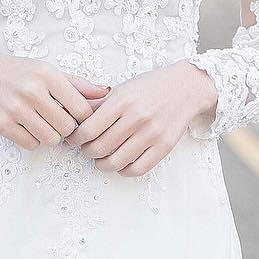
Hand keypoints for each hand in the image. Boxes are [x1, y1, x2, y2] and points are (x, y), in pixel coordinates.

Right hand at [0, 47, 110, 150]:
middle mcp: (33, 91)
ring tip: (44, 124)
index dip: (84, 119)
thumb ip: (77, 83)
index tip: (78, 118)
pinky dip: (33, 139)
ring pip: (51, 139)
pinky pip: (31, 144)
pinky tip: (27, 126)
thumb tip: (106, 93)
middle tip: (59, 122)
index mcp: (48, 75)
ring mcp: (16, 109)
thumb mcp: (46, 69)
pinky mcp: (2, 125)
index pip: (82, 109)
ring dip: (51, 136)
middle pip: (68, 128)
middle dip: (67, 130)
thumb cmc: (15, 71)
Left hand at [63, 61, 216, 176]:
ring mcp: (152, 133)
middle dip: (87, 152)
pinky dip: (124, 171)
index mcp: (123, 100)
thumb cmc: (150, 87)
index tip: (74, 140)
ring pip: (116, 162)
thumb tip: (72, 119)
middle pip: (100, 148)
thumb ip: (98, 104)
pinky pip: (138, 169)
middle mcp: (137, 117)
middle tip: (85, 149)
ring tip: (100, 158)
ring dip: (102, 164)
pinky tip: (120, 163)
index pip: (89, 129)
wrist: (186, 87)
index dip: (76, 139)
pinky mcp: (165, 146)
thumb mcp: (122, 89)